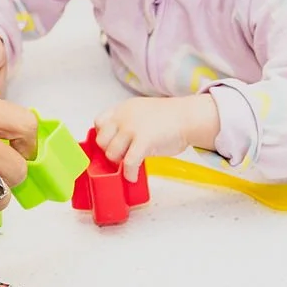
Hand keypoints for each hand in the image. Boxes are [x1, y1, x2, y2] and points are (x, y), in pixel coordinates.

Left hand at [94, 95, 217, 180]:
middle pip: (101, 140)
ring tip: (130, 165)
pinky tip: (133, 177)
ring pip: (112, 153)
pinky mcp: (144, 142)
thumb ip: (127, 122)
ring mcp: (132, 129)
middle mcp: (124, 117)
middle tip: (122, 156)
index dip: (103, 136)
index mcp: (123, 109)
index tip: (112, 144)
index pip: (99, 122)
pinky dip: (129, 174)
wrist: (188, 117)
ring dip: (119, 163)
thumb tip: (116, 142)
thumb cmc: (169, 118)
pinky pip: (128, 163)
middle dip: (110, 151)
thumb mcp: (141, 111)